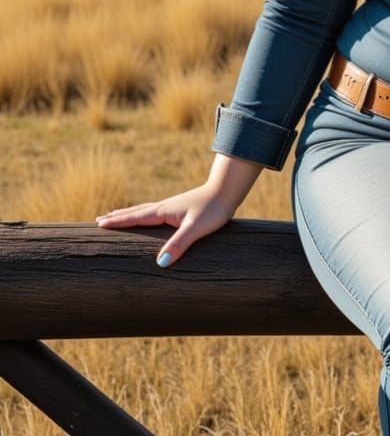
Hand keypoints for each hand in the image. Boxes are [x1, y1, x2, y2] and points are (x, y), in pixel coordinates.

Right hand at [95, 182, 238, 267]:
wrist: (228, 190)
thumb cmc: (214, 209)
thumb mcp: (196, 228)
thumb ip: (179, 243)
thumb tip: (161, 263)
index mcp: (163, 211)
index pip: (135, 218)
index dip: (117, 222)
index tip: (98, 224)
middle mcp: (165, 207)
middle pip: (136, 212)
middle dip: (118, 217)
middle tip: (98, 220)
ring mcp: (173, 207)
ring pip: (145, 210)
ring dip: (129, 214)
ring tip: (117, 216)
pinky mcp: (181, 208)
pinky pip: (156, 212)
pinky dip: (145, 214)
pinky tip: (151, 217)